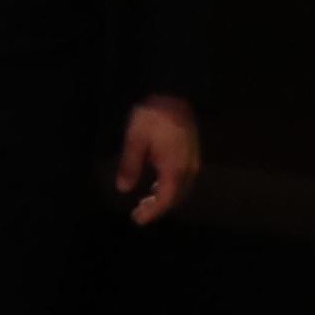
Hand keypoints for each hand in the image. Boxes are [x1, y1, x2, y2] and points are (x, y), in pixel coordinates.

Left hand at [114, 96, 199, 222]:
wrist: (173, 95)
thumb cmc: (152, 116)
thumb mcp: (135, 139)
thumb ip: (130, 164)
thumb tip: (122, 189)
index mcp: (174, 167)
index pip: (165, 198)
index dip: (152, 212)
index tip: (137, 219)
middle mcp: (188, 169)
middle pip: (176, 197)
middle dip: (158, 208)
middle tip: (138, 213)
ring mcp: (192, 162)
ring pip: (181, 189)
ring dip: (164, 198)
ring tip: (144, 202)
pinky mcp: (190, 155)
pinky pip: (182, 179)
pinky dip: (168, 187)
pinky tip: (155, 185)